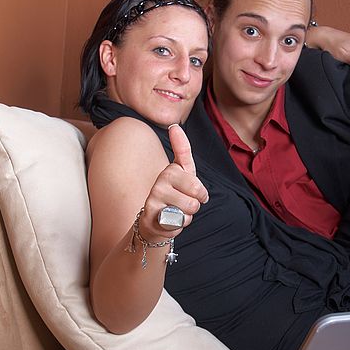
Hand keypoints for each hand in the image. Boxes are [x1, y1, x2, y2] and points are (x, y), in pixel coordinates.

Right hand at [140, 124, 208, 238]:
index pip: (192, 173)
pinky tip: (170, 219)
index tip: (183, 157)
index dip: (198, 186)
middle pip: (197, 191)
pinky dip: (180, 223)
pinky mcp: (152, 211)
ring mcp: (156, 194)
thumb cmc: (175, 195)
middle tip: (185, 202)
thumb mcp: (184, 173)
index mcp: (173, 169)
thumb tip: (174, 126)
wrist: (156, 221)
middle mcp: (162, 179)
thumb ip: (183, 151)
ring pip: (190, 206)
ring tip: (177, 210)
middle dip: (196, 202)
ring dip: (188, 214)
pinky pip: (180, 219)